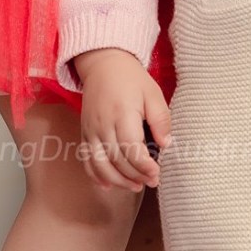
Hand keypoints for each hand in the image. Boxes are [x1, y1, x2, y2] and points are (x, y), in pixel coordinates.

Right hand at [74, 48, 171, 190]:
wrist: (103, 64)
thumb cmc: (131, 79)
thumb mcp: (153, 93)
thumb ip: (161, 119)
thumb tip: (166, 144)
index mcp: (122, 113)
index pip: (131, 148)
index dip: (144, 166)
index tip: (156, 173)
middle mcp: (103, 124)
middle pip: (116, 160)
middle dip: (135, 176)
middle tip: (152, 182)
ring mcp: (91, 130)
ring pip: (100, 165)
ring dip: (117, 180)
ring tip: (135, 186)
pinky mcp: (84, 133)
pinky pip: (87, 160)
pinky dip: (96, 175)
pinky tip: (109, 184)